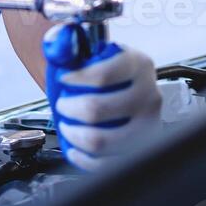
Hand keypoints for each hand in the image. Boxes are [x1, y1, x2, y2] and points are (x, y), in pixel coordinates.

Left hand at [49, 40, 162, 170]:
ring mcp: (148, 126)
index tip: (63, 79)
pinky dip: (84, 158)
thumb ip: (71, 43)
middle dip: (68, 108)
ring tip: (68, 126)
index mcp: (139, 65)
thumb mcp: (94, 51)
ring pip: (100, 140)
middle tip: (63, 105)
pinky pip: (106, 163)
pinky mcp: (142, 150)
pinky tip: (76, 146)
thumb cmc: (108, 73)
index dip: (75, 79)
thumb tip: (57, 42)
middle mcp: (149, 95)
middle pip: (96, 109)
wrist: (127, 90)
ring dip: (74, 134)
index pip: (103, 75)